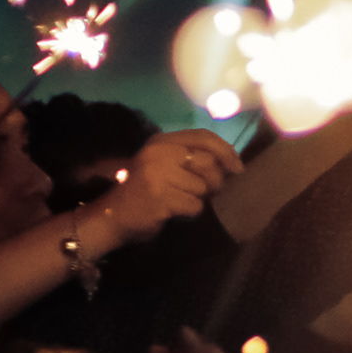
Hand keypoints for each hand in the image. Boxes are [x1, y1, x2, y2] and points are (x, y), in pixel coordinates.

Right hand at [96, 128, 240, 246]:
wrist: (113, 216)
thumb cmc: (147, 192)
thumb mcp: (166, 165)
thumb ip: (193, 157)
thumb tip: (233, 160)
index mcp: (161, 141)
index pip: (203, 136)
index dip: (226, 150)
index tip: (238, 167)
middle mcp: (158, 152)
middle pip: (210, 163)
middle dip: (214, 182)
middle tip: (202, 192)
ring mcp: (157, 174)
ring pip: (204, 187)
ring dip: (198, 199)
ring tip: (178, 200)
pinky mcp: (160, 197)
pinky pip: (195, 206)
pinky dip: (189, 213)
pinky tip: (173, 212)